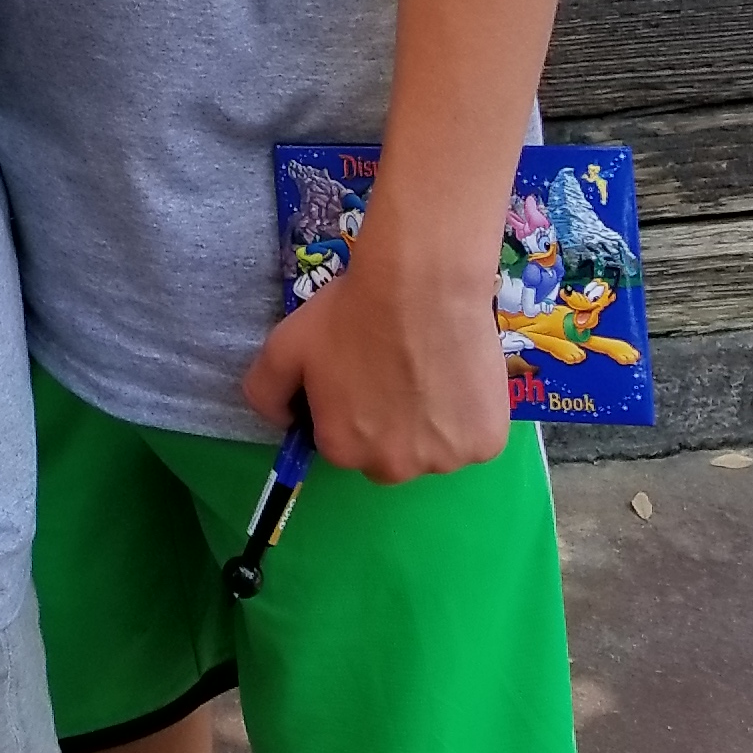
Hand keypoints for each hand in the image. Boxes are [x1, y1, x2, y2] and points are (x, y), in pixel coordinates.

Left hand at [244, 228, 509, 482]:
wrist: (421, 284)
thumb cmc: (351, 313)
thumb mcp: (283, 347)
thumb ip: (266, 393)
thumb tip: (283, 420)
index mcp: (342, 450)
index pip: (339, 442)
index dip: (346, 408)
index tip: (357, 376)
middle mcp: (393, 468)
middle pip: (387, 455)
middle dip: (388, 426)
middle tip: (394, 373)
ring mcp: (444, 460)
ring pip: (432, 448)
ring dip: (430, 423)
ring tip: (430, 370)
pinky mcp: (486, 443)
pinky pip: (472, 438)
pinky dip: (468, 416)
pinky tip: (459, 376)